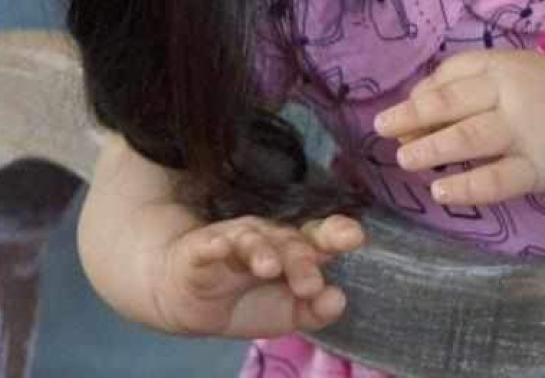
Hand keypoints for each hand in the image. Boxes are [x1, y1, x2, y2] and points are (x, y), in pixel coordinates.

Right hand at [154, 214, 363, 337]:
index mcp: (292, 247)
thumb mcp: (286, 312)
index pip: (317, 235)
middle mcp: (267, 236)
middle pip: (288, 241)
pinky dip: (213, 245)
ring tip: (269, 269)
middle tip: (311, 285)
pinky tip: (219, 247)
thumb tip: (339, 299)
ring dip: (261, 252)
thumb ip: (314, 310)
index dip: (335, 233)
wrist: (189, 299)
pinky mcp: (200, 250)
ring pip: (250, 240)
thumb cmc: (247, 300)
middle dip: (301, 260)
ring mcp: (234, 239)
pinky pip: (207, 245)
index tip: (355, 237)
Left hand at [374, 50, 544, 206]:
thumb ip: (470, 82)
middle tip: (382, 131)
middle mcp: (510, 94)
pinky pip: (497, 179)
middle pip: (453, 102)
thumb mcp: (516, 71)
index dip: (420, 95)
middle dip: (413, 117)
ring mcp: (524, 131)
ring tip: (404, 159)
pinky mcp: (538, 168)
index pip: (452, 73)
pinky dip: (466, 185)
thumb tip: (414, 106)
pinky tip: (441, 190)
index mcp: (502, 65)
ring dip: (431, 148)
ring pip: (469, 137)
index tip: (397, 116)